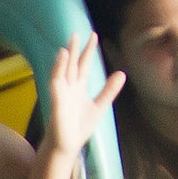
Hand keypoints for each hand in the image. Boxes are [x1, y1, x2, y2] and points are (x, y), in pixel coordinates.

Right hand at [45, 33, 124, 157]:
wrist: (67, 146)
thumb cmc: (79, 128)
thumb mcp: (99, 106)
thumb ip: (109, 90)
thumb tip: (121, 73)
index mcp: (78, 88)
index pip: (83, 65)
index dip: (88, 51)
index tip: (93, 36)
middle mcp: (68, 88)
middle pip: (71, 64)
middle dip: (74, 49)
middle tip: (77, 33)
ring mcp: (61, 93)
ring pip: (62, 71)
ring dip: (65, 57)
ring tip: (68, 43)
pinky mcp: (56, 100)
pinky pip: (56, 81)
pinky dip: (58, 69)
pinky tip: (61, 58)